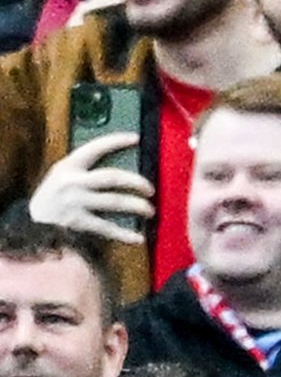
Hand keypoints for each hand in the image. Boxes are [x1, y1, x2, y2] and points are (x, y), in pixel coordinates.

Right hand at [28, 131, 152, 244]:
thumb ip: (85, 170)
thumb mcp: (63, 175)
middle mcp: (73, 182)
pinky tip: (138, 237)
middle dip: (135, 181)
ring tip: (150, 210)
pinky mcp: (78, 222)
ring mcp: (76, 202)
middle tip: (150, 188)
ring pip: (113, 202)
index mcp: (69, 166)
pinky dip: (124, 234)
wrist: (33, 221)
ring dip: (136, 206)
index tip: (136, 138)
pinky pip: (107, 228)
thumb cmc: (54, 195)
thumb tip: (120, 171)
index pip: (95, 148)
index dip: (116, 142)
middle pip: (110, 177)